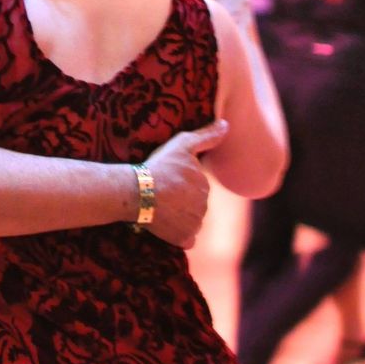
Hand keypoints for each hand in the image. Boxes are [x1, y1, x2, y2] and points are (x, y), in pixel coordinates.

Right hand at [144, 120, 227, 247]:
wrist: (138, 191)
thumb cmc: (159, 166)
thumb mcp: (182, 144)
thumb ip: (206, 136)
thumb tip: (226, 125)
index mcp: (205, 185)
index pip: (196, 187)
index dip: (179, 184)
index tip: (165, 180)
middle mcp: (204, 206)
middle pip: (193, 206)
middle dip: (180, 202)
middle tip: (160, 195)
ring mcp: (194, 224)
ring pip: (190, 221)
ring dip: (179, 217)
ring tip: (159, 209)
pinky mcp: (184, 239)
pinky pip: (186, 239)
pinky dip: (178, 234)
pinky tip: (165, 225)